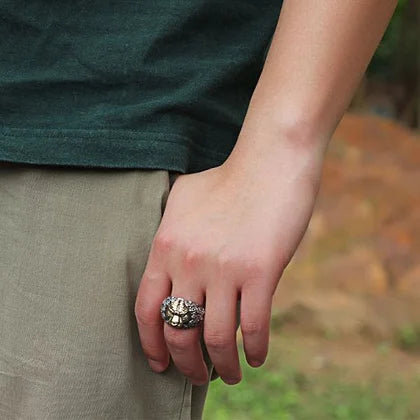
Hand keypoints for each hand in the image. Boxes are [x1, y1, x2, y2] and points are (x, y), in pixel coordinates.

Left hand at [134, 143, 323, 385]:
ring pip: (216, 338)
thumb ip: (168, 230)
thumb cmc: (228, 180)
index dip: (151, 344)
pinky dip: (255, 351)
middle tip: (197, 376)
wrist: (269, 162)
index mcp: (166, 245)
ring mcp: (224, 269)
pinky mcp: (260, 272)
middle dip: (186, 364)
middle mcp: (189, 261)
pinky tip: (257, 357)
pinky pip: (254, 327)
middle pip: (178, 332)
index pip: (145, 309)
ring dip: (223, 367)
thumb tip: (167, 258)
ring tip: (230, 374)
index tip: (160, 363)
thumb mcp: (182, 198)